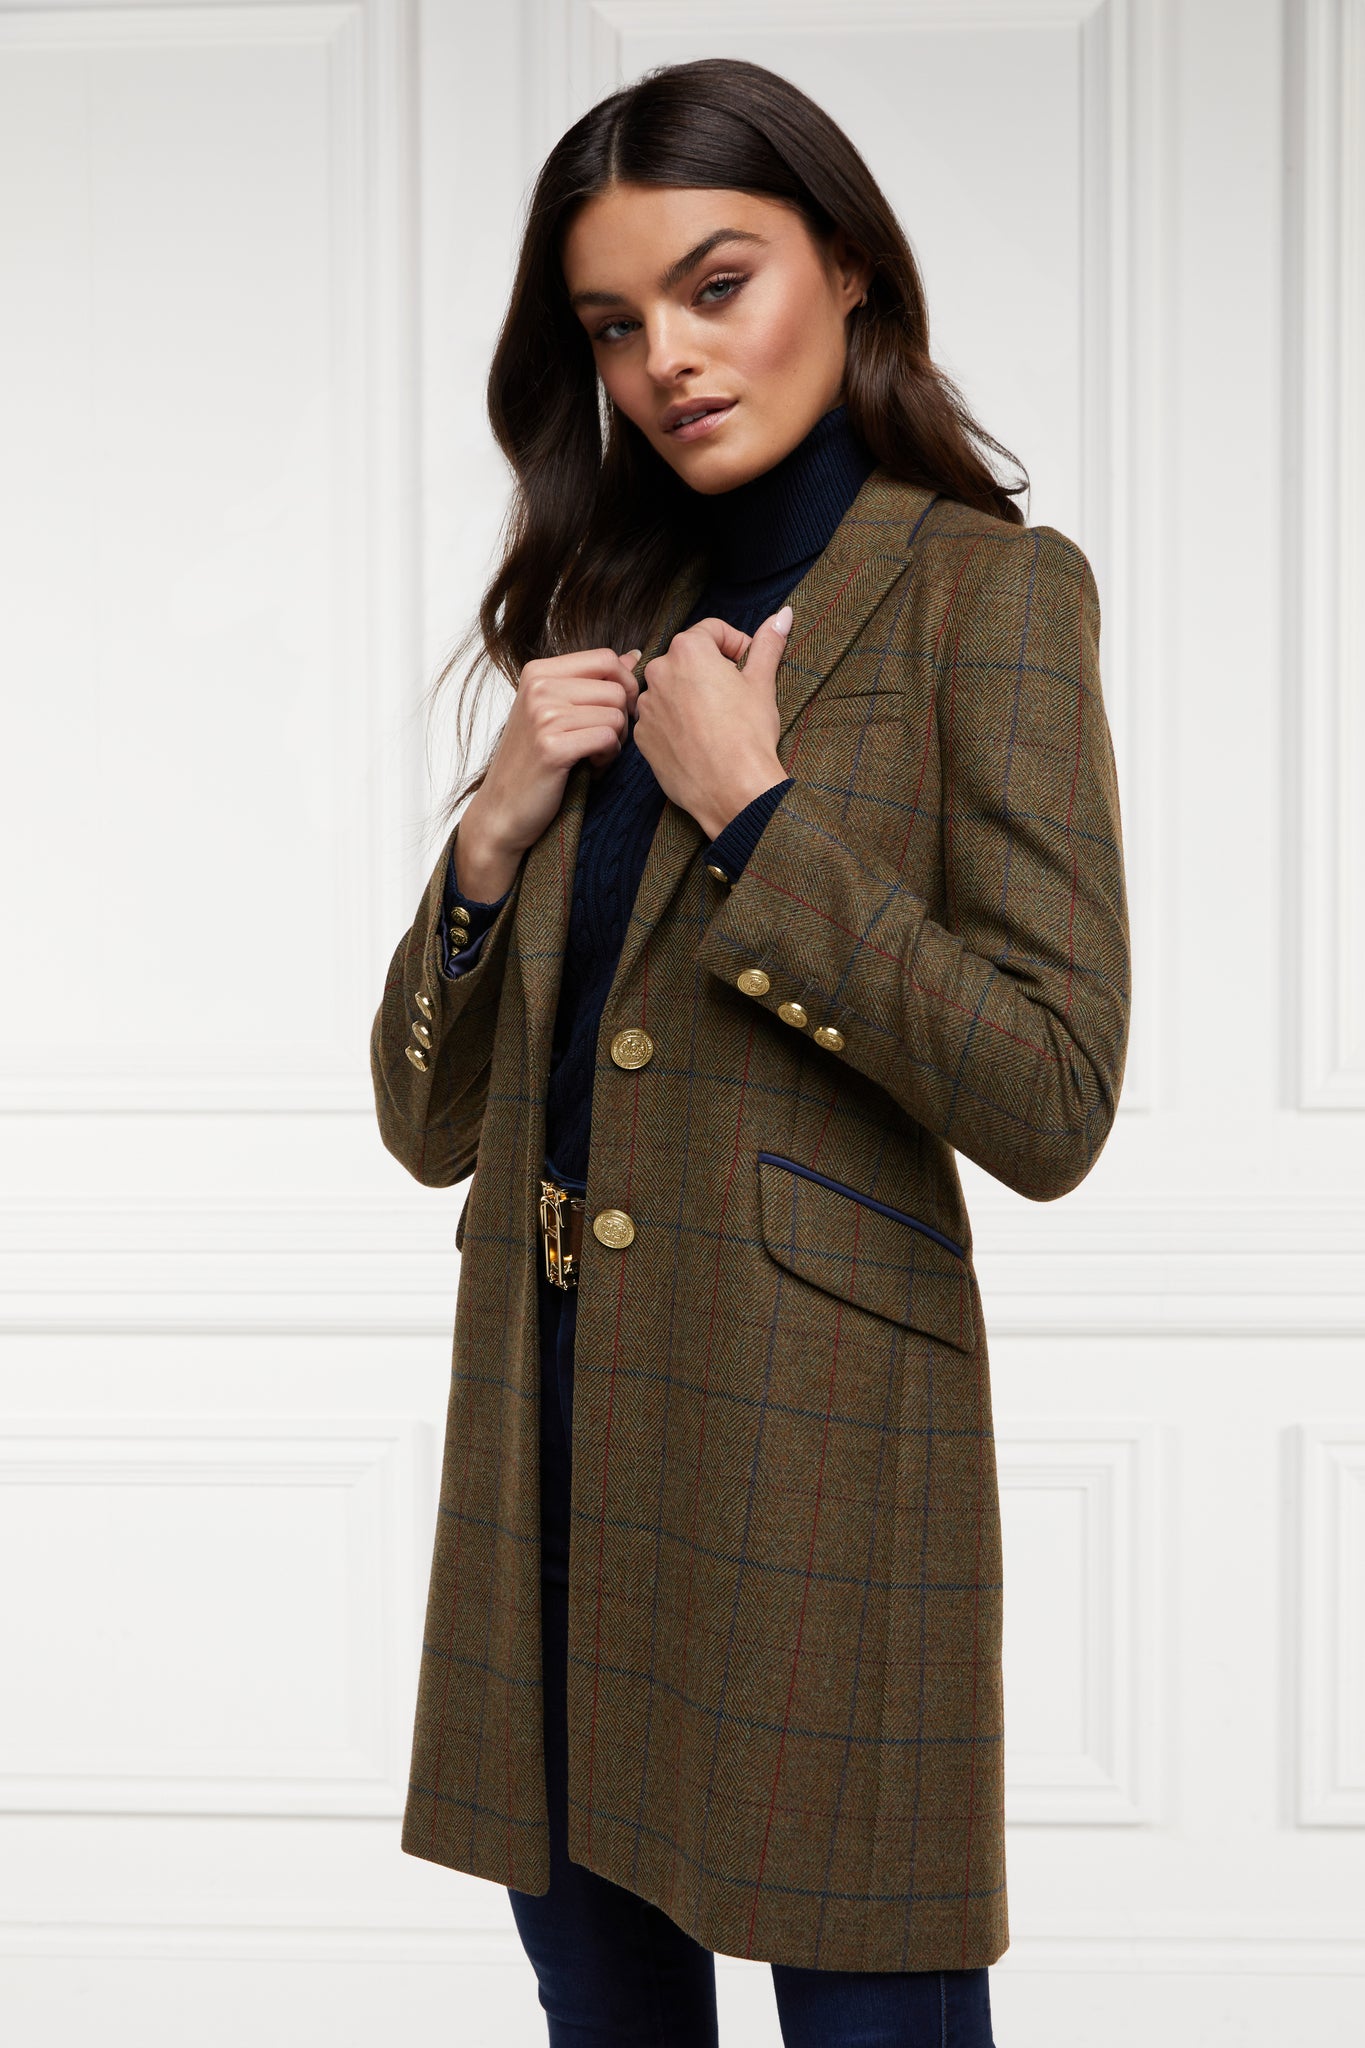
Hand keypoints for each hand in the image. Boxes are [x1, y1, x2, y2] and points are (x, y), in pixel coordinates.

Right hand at [457, 644, 643, 892]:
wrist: (502, 808)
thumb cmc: (533, 760)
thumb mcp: (557, 711)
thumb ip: (593, 681)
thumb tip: (633, 655)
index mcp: (538, 671)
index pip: (606, 657)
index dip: (625, 685)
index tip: (616, 711)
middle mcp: (538, 687)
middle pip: (617, 688)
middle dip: (621, 718)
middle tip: (601, 742)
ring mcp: (543, 716)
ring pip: (616, 715)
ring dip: (615, 742)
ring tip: (591, 756)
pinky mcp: (552, 747)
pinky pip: (608, 739)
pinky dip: (607, 758)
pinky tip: (590, 767)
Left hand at [633, 606, 792, 839]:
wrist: (731, 790)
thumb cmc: (748, 734)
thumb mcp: (762, 683)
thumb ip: (768, 644)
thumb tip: (783, 615)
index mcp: (688, 650)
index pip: (712, 630)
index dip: (736, 645)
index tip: (748, 667)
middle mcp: (659, 672)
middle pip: (688, 659)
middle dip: (711, 670)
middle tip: (735, 697)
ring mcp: (647, 705)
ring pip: (672, 689)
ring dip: (692, 697)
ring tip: (717, 722)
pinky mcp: (643, 735)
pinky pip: (660, 718)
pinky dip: (677, 723)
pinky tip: (700, 741)